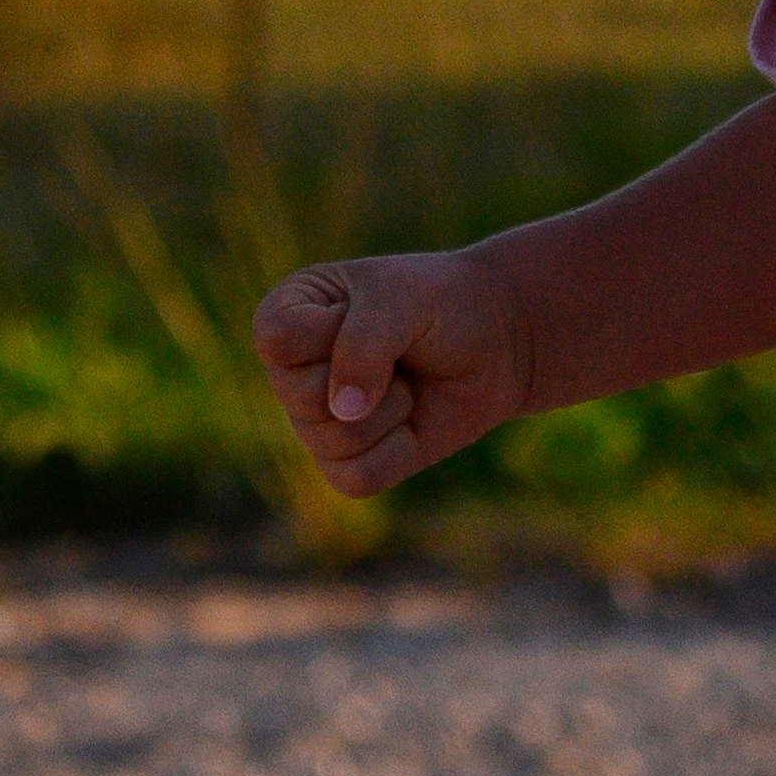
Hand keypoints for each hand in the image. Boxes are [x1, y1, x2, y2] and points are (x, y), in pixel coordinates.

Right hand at [250, 251, 535, 498]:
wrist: (498, 342)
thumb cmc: (442, 305)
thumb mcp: (403, 298)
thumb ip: (364, 344)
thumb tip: (344, 413)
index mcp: (289, 311)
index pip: (277, 339)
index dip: (329, 331)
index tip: (366, 310)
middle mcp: (292, 372)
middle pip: (301, 398)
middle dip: (371, 375)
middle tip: (399, 350)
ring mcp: (315, 422)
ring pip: (331, 442)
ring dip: (389, 412)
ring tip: (407, 383)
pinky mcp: (347, 464)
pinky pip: (356, 478)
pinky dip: (397, 451)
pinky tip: (411, 424)